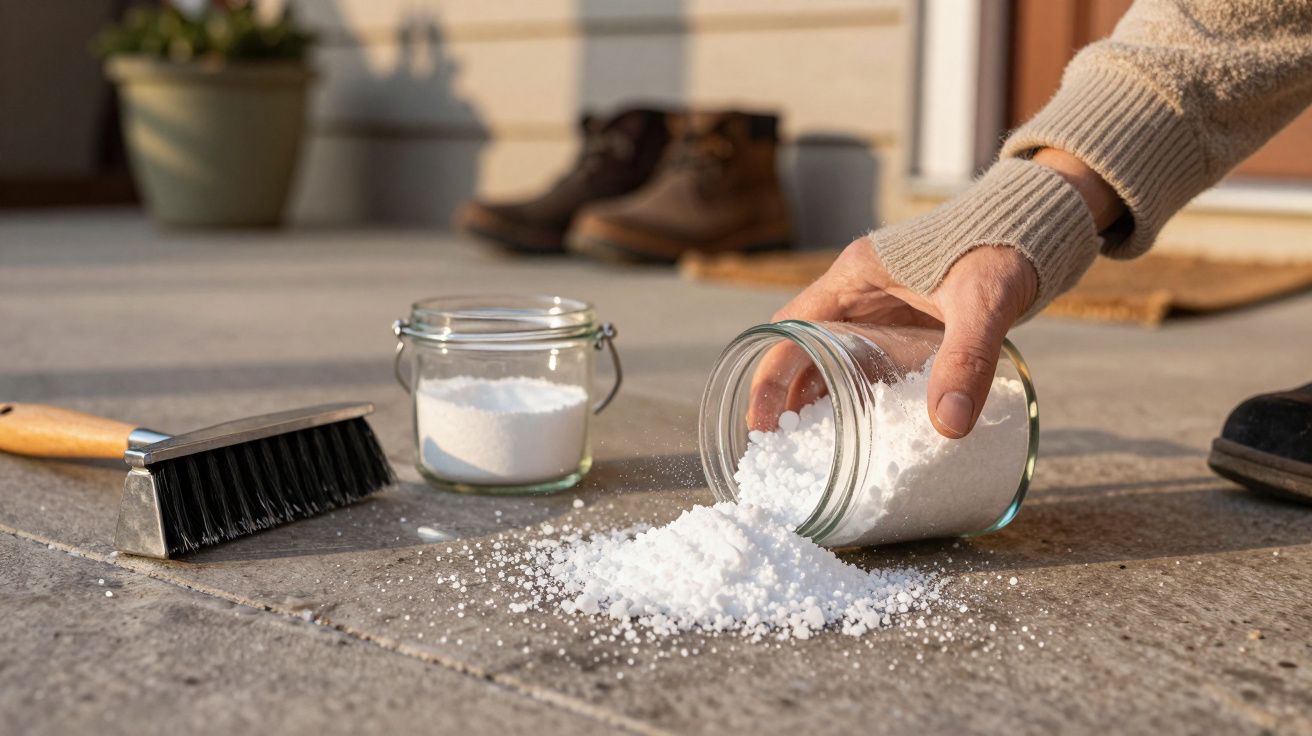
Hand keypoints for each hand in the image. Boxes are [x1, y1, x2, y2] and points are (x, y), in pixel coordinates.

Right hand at [748, 239, 1037, 438]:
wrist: (1040, 218)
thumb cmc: (1005, 246)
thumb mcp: (984, 303)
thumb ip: (968, 360)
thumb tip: (950, 426)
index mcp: (855, 276)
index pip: (790, 328)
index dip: (770, 376)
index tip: (764, 422)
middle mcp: (858, 291)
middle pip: (801, 348)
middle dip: (787, 396)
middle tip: (783, 445)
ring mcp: (881, 307)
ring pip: (831, 356)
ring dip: (819, 397)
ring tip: (815, 447)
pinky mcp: (906, 321)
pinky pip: (866, 361)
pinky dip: (856, 392)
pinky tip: (862, 426)